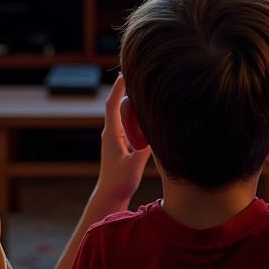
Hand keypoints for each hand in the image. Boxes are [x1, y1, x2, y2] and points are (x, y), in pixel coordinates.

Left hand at [91, 74, 150, 214]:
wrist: (111, 194)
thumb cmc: (120, 181)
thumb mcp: (134, 165)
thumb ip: (145, 149)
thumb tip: (157, 132)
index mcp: (112, 134)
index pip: (113, 105)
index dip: (118, 88)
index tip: (124, 73)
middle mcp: (112, 132)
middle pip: (120, 105)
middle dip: (129, 92)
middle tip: (142, 77)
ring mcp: (116, 137)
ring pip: (125, 115)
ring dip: (135, 105)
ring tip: (148, 92)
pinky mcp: (122, 143)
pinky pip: (130, 124)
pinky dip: (138, 118)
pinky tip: (149, 114)